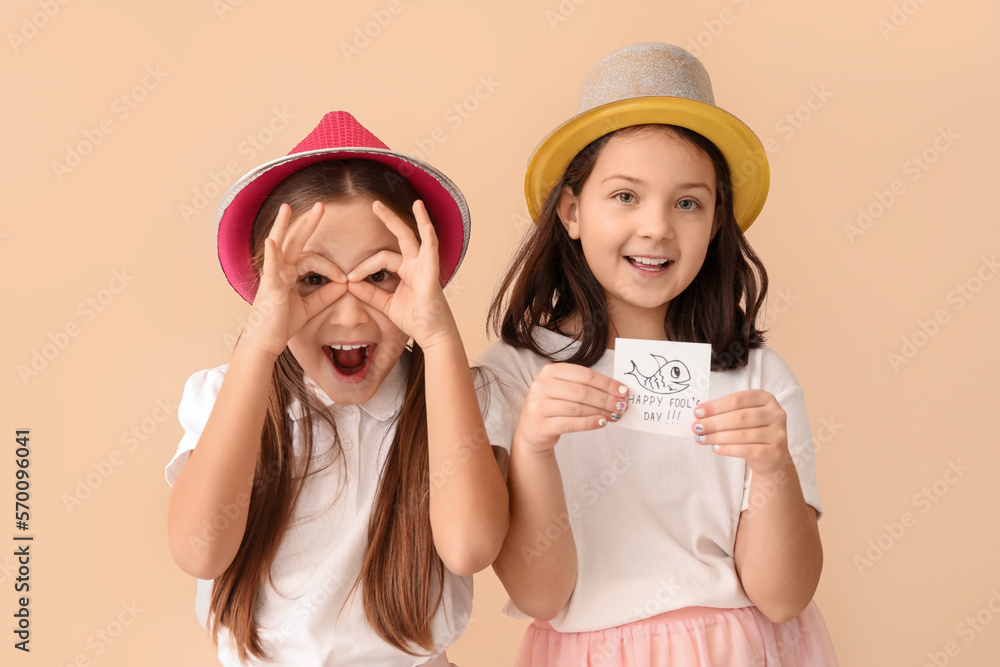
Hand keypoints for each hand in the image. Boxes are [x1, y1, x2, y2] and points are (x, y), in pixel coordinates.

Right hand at [240, 202, 347, 358]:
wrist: (266, 343)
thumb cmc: (282, 325)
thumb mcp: (309, 307)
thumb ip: (325, 295)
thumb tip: (344, 285)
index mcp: (288, 273)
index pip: (311, 259)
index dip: (330, 267)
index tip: (344, 280)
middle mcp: (279, 270)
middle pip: (295, 241)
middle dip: (307, 223)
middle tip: (321, 206)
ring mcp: (272, 276)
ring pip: (279, 246)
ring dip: (284, 226)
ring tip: (287, 208)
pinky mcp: (270, 286)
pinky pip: (270, 267)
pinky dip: (272, 253)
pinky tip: (272, 241)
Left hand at [346, 200, 454, 349]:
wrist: (432, 336)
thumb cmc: (415, 320)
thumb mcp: (386, 305)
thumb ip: (370, 293)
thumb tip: (350, 284)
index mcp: (407, 271)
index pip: (382, 258)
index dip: (363, 266)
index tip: (348, 279)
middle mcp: (417, 265)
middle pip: (402, 236)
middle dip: (389, 219)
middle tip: (375, 204)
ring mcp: (426, 268)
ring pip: (421, 238)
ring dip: (420, 219)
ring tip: (417, 203)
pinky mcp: (432, 276)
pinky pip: (432, 254)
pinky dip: (430, 239)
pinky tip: (428, 227)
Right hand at [515, 363, 629, 454]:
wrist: (532, 430)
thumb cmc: (554, 406)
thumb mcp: (564, 389)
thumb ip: (586, 387)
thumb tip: (617, 392)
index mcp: (550, 371)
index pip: (584, 375)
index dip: (606, 383)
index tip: (623, 391)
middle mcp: (542, 386)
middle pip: (582, 392)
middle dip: (606, 399)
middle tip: (622, 406)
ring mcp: (539, 406)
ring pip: (578, 408)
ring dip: (600, 412)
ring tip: (615, 415)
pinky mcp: (541, 425)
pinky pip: (571, 424)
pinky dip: (589, 423)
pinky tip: (602, 422)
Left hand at [692, 389, 790, 474]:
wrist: (772, 457)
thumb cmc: (753, 432)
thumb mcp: (743, 416)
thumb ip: (726, 412)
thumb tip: (700, 415)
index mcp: (766, 398)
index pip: (737, 400)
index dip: (716, 406)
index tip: (697, 412)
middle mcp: (775, 413)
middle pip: (739, 417)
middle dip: (714, 422)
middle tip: (697, 427)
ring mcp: (777, 433)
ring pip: (742, 434)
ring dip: (717, 437)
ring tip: (701, 438)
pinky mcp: (774, 451)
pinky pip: (746, 450)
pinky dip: (728, 449)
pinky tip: (715, 448)